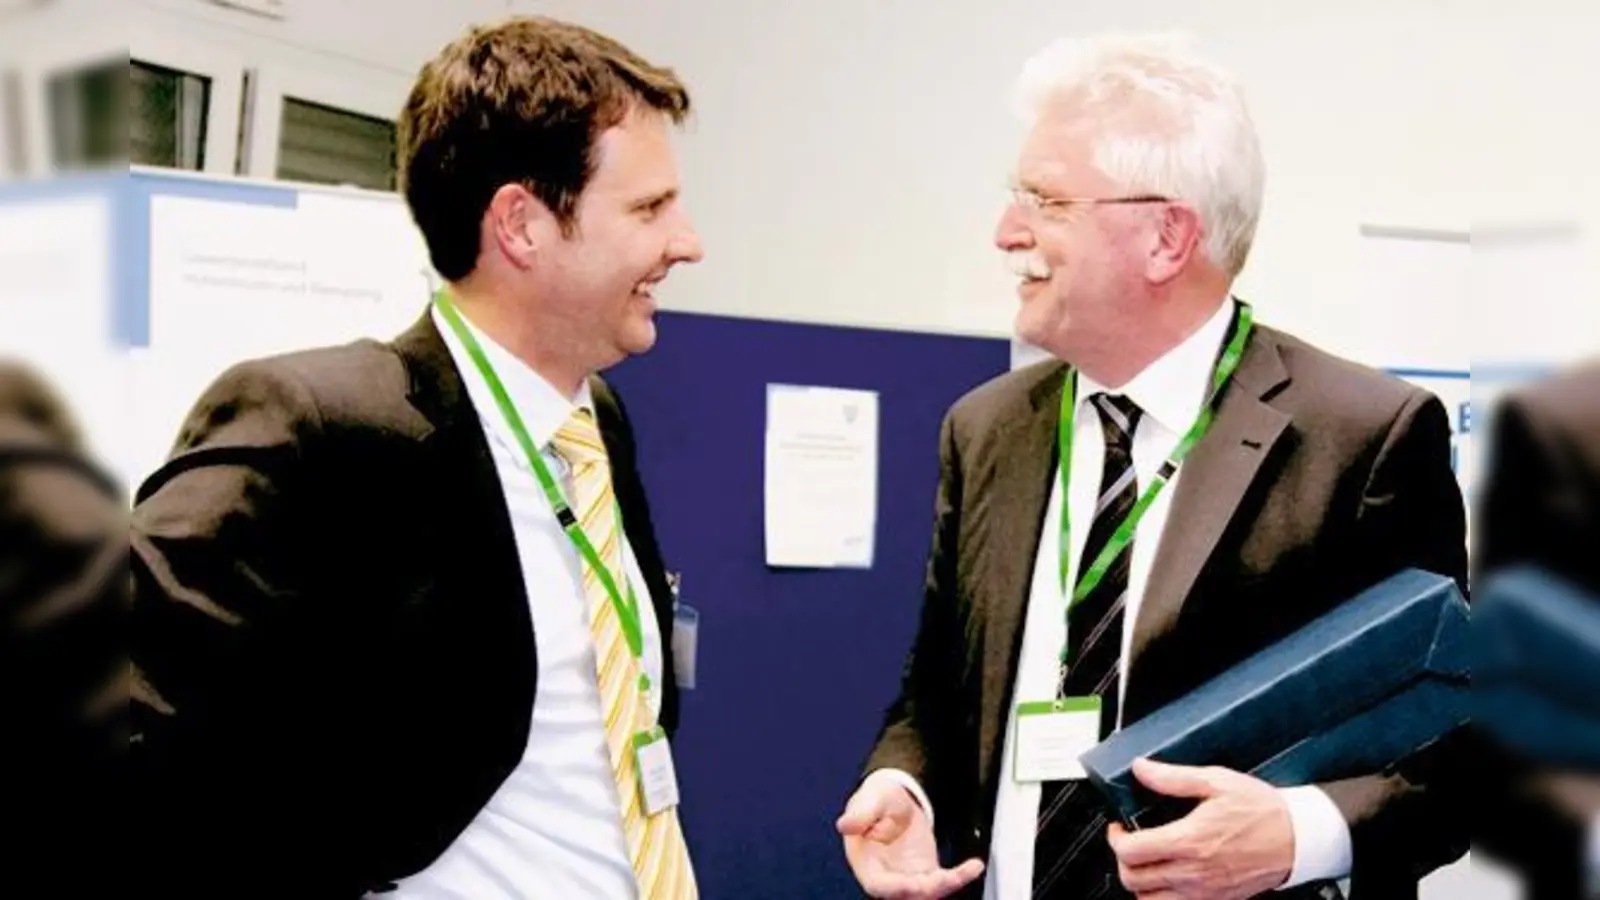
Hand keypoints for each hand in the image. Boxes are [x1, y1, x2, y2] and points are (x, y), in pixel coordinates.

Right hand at [836, 775, 984, 898]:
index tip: (916, 883)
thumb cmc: (877, 800)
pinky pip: (944, 882)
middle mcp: (888, 877)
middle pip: (907, 896)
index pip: (879, 886)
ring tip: (968, 870)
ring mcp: (908, 878)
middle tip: (948, 877)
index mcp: (867, 864)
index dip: (896, 889)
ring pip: (927, 894)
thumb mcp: (871, 798)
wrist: (893, 800)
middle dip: (929, 890)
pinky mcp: (926, 874)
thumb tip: (844, 824)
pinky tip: (974, 866)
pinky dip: (959, 877)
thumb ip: (862, 813)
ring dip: (947, 885)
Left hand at [1106, 758, 1293, 899]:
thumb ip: (1173, 777)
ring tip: (1147, 862)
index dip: (1115, 838)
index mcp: (1190, 841)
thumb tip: (1142, 770)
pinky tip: (1168, 878)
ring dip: (1140, 883)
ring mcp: (1205, 892)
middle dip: (1124, 860)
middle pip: (1133, 880)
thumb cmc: (1263, 811)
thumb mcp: (1217, 781)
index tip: (1120, 827)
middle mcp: (1194, 873)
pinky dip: (1162, 897)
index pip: (1131, 851)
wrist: (1299, 838)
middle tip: (1130, 842)